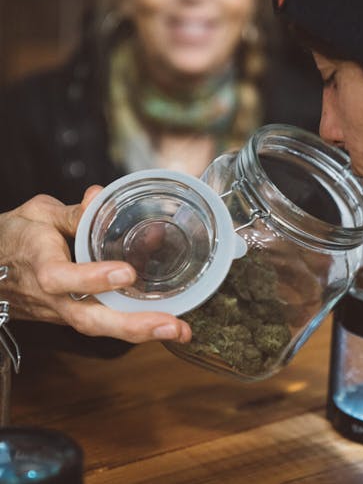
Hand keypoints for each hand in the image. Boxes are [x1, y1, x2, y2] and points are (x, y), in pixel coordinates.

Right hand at [0, 188, 190, 343]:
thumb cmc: (15, 237)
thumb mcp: (38, 215)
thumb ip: (73, 212)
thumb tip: (100, 196)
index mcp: (39, 263)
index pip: (61, 278)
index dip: (92, 278)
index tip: (126, 272)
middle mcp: (51, 297)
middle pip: (89, 320)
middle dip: (134, 325)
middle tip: (173, 326)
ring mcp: (61, 312)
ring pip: (98, 329)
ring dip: (141, 332)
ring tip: (180, 330)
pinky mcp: (70, 316)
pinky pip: (102, 325)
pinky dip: (133, 327)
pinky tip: (164, 324)